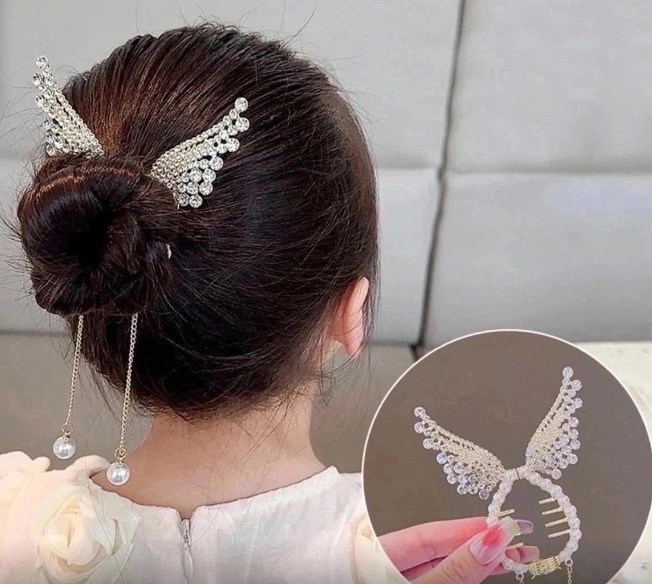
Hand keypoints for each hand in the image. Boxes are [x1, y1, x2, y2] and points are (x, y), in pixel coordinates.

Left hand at [379, 517, 537, 582]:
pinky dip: (466, 572)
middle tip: (523, 540)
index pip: (436, 531)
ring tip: (517, 555)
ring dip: (482, 559)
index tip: (509, 525)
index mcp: (381, 548)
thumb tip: (490, 540)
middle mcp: (389, 558)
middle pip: (443, 545)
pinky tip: (490, 567)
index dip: (474, 527)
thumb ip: (455, 569)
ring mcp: (400, 574)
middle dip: (484, 542)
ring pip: (445, 561)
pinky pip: (440, 573)